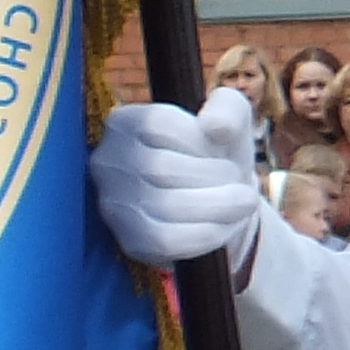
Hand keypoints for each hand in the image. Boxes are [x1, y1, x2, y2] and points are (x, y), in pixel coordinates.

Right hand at [91, 93, 265, 270]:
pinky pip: (168, 240)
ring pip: (167, 206)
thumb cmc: (218, 152)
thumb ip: (228, 107)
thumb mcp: (230, 117)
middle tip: (238, 178)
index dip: (200, 139)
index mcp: (124, 123)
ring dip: (219, 204)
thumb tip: (215, 127)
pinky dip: (208, 232)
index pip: (158, 124)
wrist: (221, 203)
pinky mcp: (131, 242)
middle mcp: (107, 163)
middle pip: (161, 167)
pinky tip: (227, 224)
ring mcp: (114, 205)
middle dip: (215, 174)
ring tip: (242, 201)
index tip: (221, 146)